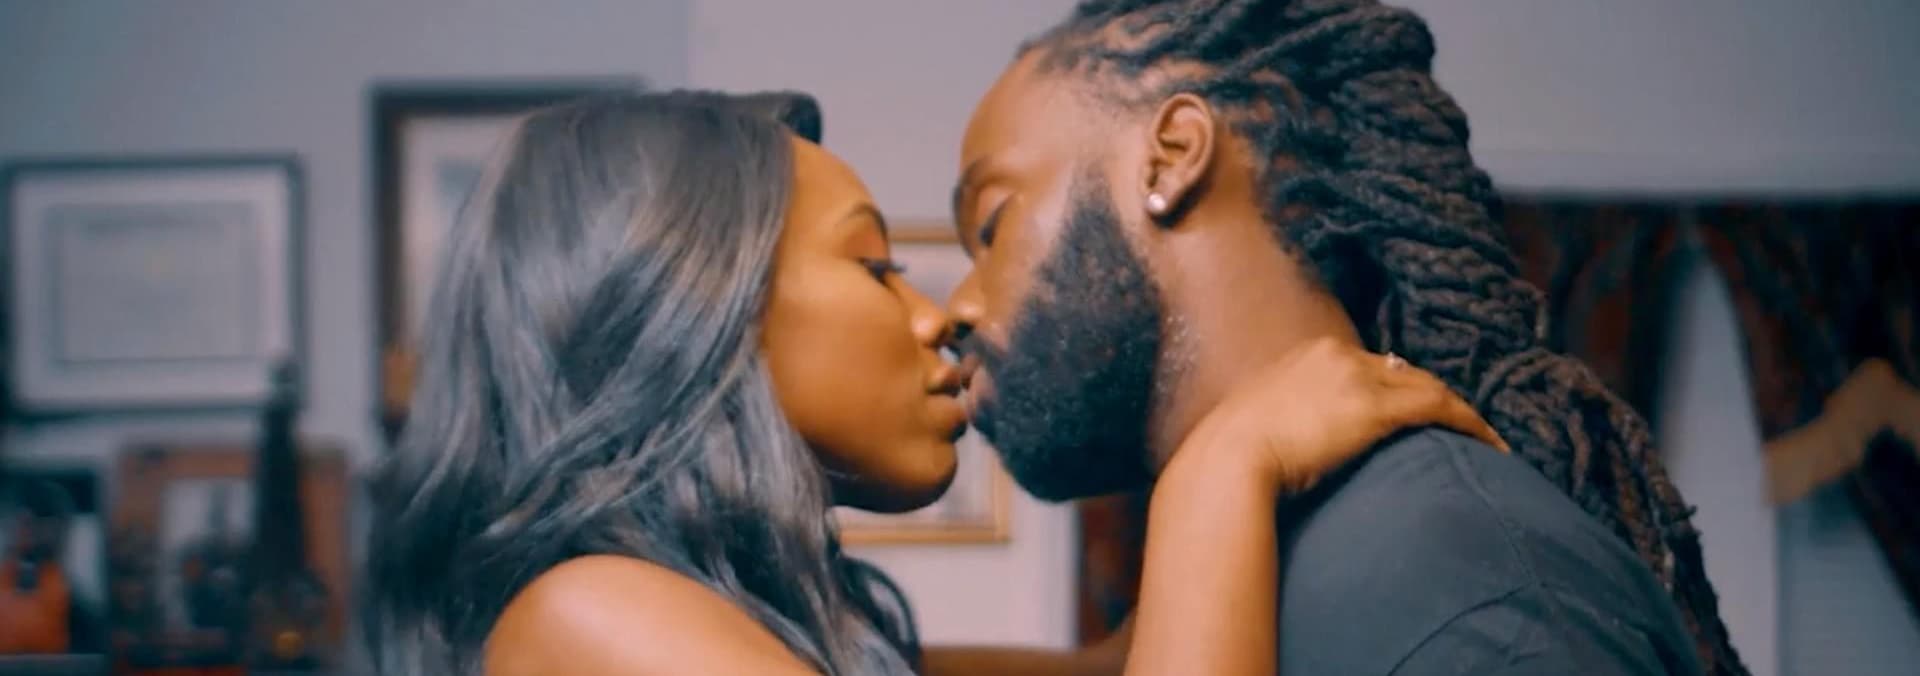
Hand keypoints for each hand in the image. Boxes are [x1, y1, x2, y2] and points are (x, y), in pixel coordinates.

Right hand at [1174, 337, 1506, 494]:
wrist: (1227, 461)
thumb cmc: (1230, 455)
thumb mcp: (1257, 421)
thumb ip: (1284, 417)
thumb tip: (1293, 439)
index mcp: (1307, 355)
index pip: (1368, 364)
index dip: (1395, 386)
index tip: (1410, 411)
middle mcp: (1337, 355)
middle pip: (1402, 371)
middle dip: (1428, 396)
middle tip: (1454, 426)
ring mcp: (1358, 377)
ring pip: (1426, 386)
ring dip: (1456, 412)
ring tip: (1481, 439)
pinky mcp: (1376, 407)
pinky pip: (1441, 409)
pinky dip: (1471, 425)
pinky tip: (1491, 447)